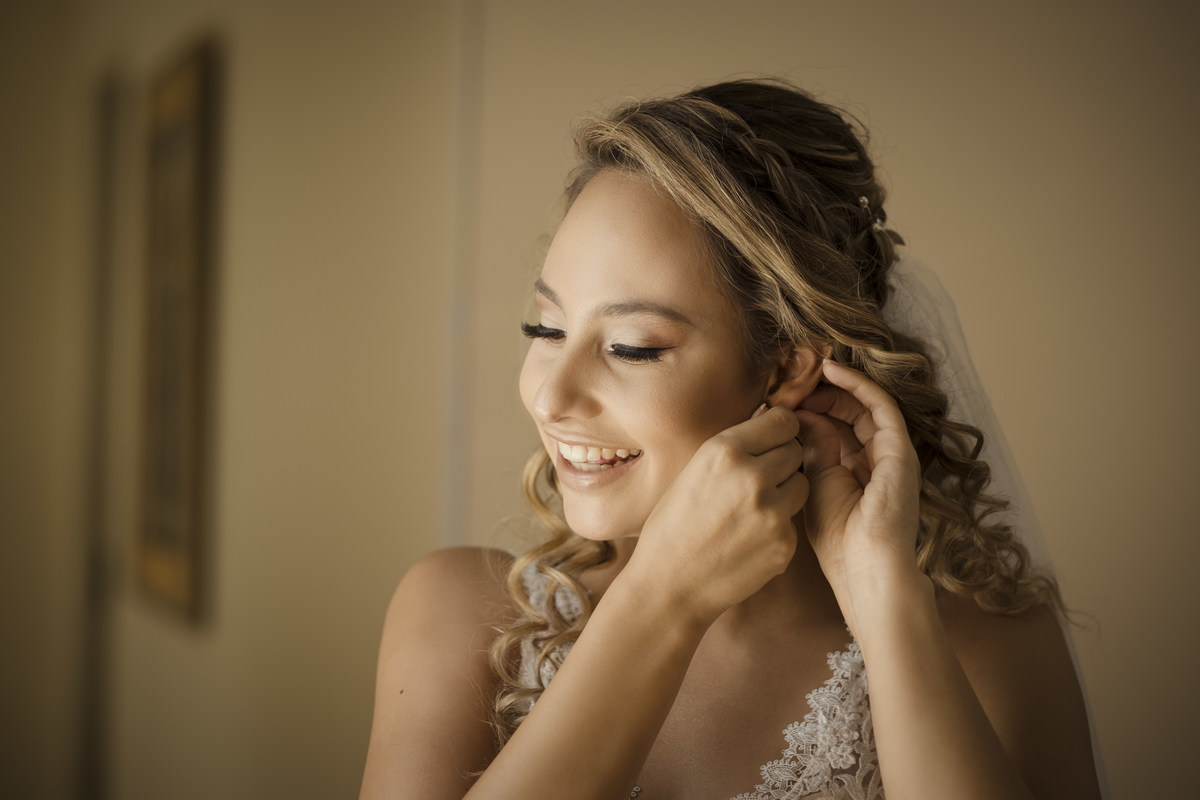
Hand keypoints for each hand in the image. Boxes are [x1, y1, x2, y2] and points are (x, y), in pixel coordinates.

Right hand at [626, 405, 809, 627]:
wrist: (668, 587)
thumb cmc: (673, 527)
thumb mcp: (693, 471)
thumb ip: (733, 448)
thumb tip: (769, 420)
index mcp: (724, 451)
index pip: (783, 420)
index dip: (779, 430)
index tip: (771, 441)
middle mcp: (752, 477)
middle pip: (796, 450)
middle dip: (781, 461)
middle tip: (756, 480)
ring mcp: (772, 512)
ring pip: (802, 484)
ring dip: (785, 491)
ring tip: (751, 510)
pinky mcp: (785, 544)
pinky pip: (793, 521)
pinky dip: (778, 527)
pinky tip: (749, 540)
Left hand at [794, 360, 923, 628]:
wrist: (866, 568)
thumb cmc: (836, 539)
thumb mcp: (812, 485)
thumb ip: (810, 450)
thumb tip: (797, 417)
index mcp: (852, 468)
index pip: (832, 426)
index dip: (807, 407)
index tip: (779, 395)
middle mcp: (873, 457)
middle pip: (847, 411)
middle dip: (819, 392)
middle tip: (792, 378)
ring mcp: (890, 452)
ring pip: (864, 403)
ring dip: (836, 384)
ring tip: (808, 369)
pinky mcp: (901, 450)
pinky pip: (880, 405)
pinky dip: (857, 384)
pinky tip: (832, 372)